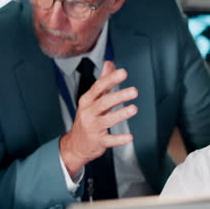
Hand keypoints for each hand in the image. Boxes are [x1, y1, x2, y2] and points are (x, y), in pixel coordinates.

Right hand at [60, 60, 137, 176]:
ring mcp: (92, 128)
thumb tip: (110, 63)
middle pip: (104, 102)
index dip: (111, 79)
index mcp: (87, 100)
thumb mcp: (92, 99)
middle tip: (134, 91)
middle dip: (119, 96)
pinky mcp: (98, 142)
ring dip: (121, 114)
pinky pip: (109, 140)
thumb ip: (103, 82)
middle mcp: (88, 113)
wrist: (75, 145)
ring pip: (107, 120)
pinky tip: (130, 137)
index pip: (99, 87)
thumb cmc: (87, 118)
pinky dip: (119, 139)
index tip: (123, 72)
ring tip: (134, 109)